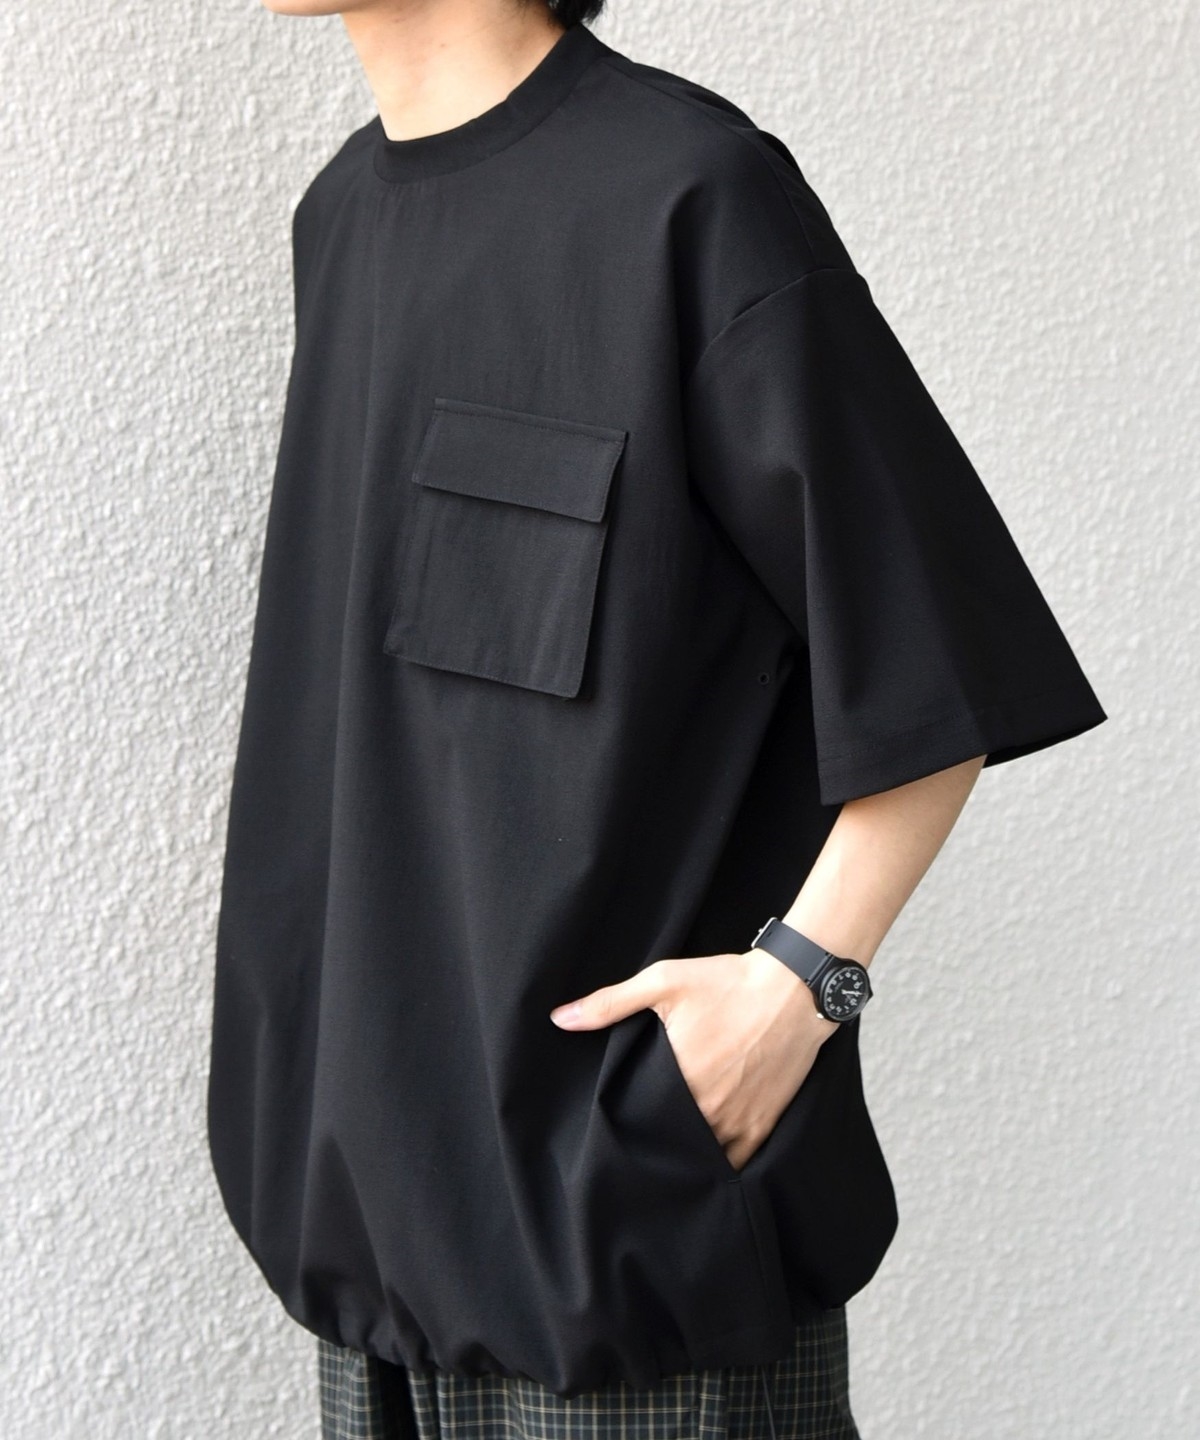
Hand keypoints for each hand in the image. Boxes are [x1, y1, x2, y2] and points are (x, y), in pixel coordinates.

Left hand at [550, 948, 838, 1170]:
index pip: (638, 1118)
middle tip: (642, 1135)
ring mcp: (738, 1123)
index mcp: (678, 1079)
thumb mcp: (663, 982)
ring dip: (685, 1154)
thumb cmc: (728, 983)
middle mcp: (706, 1110)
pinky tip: (705, 1156)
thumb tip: (560, 1019)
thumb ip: (610, 1003)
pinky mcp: (764, 1126)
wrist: (796, 989)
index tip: (617, 1121)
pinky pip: (735, 1162)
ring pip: (701, 1157)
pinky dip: (719, 1161)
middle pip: (668, 1141)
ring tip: (670, 1149)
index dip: (626, 1121)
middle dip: (654, 1140)